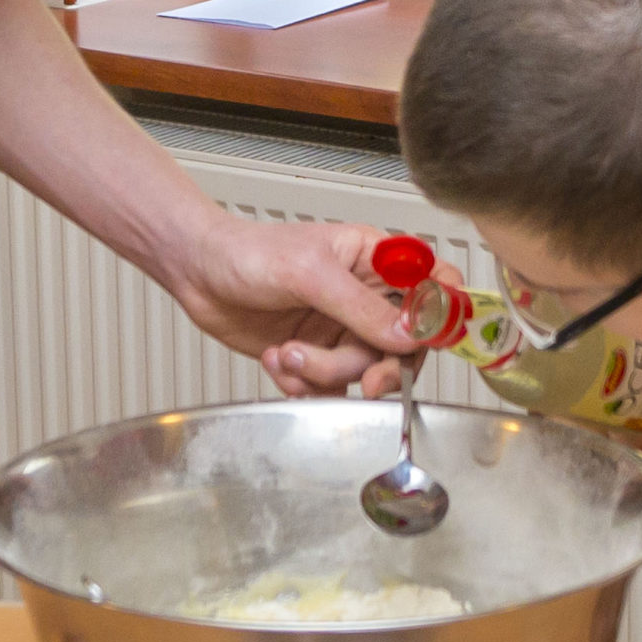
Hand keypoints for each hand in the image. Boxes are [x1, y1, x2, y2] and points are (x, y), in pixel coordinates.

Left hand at [178, 212, 417, 397]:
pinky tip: (279, 362)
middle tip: (366, 381)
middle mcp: (365, 296)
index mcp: (376, 260)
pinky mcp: (315, 356)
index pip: (433, 284)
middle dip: (382, 367)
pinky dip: (306, 386)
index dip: (443, 314)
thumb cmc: (249, 252)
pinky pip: (331, 388)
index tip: (427, 341)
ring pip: (363, 371)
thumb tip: (410, 336)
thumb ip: (361, 307)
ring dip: (325, 373)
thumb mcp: (310, 273)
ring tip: (290, 355)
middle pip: (404, 345)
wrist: (198, 275)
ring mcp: (341, 328)